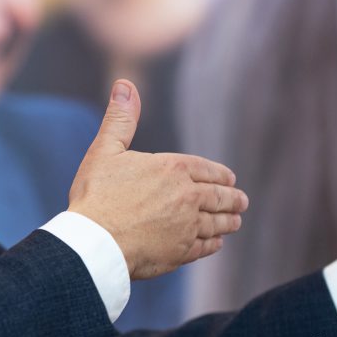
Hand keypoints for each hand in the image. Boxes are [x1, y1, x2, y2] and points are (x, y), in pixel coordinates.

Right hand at [68, 80, 248, 279]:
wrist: (95, 242)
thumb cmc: (96, 194)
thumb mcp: (105, 149)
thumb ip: (121, 118)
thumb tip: (124, 84)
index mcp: (172, 168)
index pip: (208, 170)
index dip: (221, 175)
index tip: (230, 179)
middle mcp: (187, 196)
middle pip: (219, 197)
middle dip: (232, 198)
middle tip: (242, 201)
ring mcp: (187, 226)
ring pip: (217, 223)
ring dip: (228, 221)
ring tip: (235, 222)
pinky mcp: (182, 252)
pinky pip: (206, 246)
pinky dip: (214, 243)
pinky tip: (216, 243)